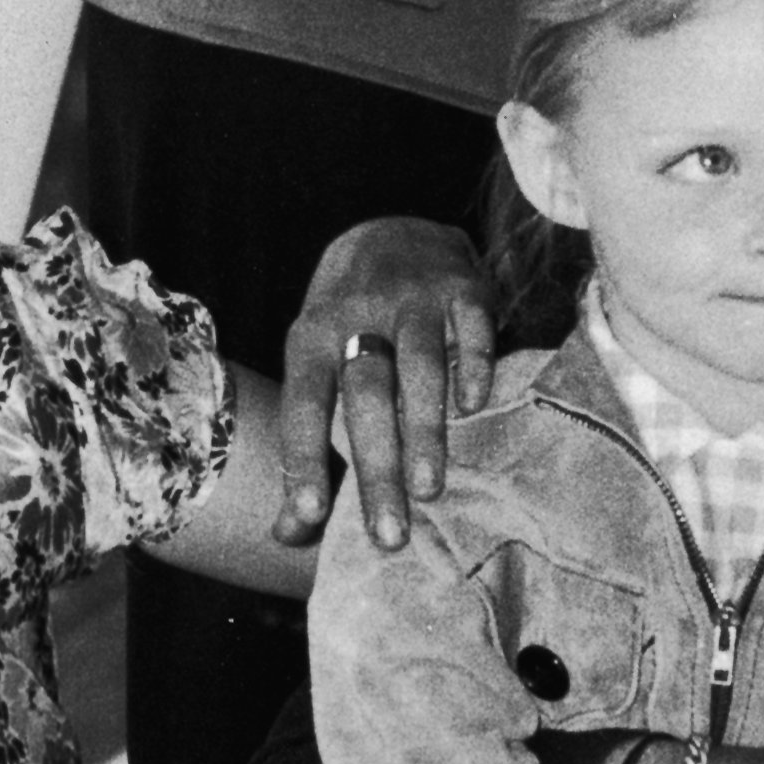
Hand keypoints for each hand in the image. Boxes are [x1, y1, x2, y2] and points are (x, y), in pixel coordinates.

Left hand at [278, 217, 494, 546]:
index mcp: (310, 338)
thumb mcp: (315, 367)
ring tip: (430, 489)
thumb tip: (289, 534)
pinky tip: (474, 409)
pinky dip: (473, 369)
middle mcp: (356, 316)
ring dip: (423, 431)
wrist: (395, 228)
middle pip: (364, 397)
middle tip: (390, 533)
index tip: (309, 518)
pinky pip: (471, 331)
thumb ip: (306, 451)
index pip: (303, 406)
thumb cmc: (349, 320)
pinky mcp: (463, 288)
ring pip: (419, 368)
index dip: (304, 461)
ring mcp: (412, 299)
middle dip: (376, 468)